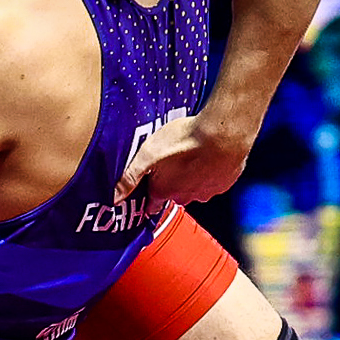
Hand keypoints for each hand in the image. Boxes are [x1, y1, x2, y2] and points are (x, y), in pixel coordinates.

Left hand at [116, 106, 257, 205]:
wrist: (224, 134)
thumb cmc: (185, 140)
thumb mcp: (148, 154)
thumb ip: (130, 176)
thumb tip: (115, 196)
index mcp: (166, 191)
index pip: (153, 205)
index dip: (149, 201)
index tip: (147, 201)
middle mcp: (186, 196)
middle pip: (174, 195)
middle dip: (171, 184)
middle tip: (171, 166)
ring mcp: (207, 191)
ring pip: (195, 188)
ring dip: (192, 178)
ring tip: (190, 157)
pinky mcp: (225, 181)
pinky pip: (214, 181)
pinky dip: (210, 172)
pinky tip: (208, 156)